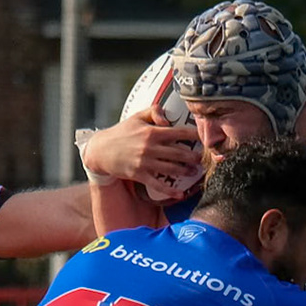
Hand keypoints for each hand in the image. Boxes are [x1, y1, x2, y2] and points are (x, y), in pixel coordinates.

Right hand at [79, 110, 202, 198]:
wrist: (101, 150)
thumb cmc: (122, 132)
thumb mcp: (136, 117)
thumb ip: (155, 112)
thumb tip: (169, 119)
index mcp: (152, 132)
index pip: (178, 133)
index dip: (194, 136)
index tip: (204, 138)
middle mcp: (150, 147)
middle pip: (179, 153)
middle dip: (194, 157)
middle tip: (203, 159)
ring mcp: (145, 162)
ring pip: (172, 169)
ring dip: (186, 172)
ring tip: (194, 172)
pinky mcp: (139, 174)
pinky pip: (158, 184)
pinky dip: (170, 191)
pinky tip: (180, 194)